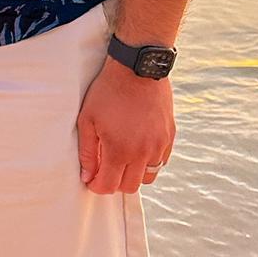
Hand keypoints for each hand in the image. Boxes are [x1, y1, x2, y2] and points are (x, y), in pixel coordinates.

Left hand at [76, 61, 175, 193]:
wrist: (137, 69)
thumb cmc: (107, 92)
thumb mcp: (88, 120)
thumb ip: (87, 152)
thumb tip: (88, 177)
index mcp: (119, 150)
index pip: (109, 186)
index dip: (97, 186)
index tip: (92, 179)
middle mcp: (142, 152)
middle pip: (129, 187)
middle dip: (114, 183)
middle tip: (105, 168)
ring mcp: (159, 145)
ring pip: (148, 177)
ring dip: (133, 174)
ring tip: (123, 159)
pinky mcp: (170, 136)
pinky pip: (161, 162)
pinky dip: (149, 162)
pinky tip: (138, 149)